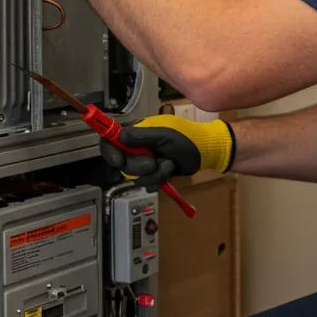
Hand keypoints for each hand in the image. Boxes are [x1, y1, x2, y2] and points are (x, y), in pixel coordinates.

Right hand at [100, 115, 235, 189]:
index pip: (112, 140)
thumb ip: (141, 136)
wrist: (205, 152)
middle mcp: (138, 147)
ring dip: (155, 174)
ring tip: (168, 164)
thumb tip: (121, 137)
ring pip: (136, 177)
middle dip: (140, 166)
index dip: (111, 152)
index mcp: (137, 133)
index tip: (119, 161)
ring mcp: (146, 161)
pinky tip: (169, 171)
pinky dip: (160, 180)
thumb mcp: (164, 134)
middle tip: (154, 162)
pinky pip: (147, 184)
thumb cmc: (188, 137)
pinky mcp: (154, 174)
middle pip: (123, 164)